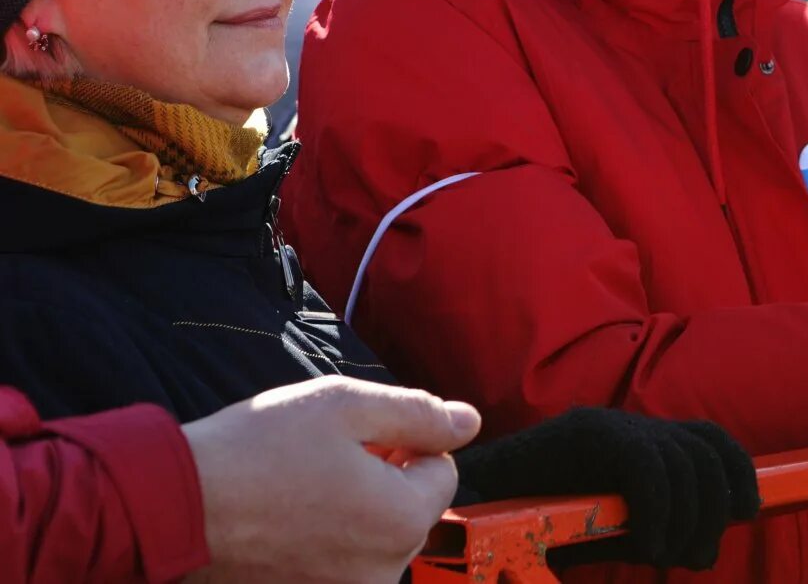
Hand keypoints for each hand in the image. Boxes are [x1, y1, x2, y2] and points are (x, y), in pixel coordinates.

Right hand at [184, 376, 478, 583]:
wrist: (170, 508)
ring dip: (350, 514)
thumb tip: (470, 422)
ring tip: (297, 491)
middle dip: (381, 480)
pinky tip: (283, 523)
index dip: (407, 443)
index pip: (442, 471)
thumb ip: (419, 413)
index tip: (359, 437)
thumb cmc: (255, 450)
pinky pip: (335, 567)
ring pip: (371, 541)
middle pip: (408, 511)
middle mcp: (380, 574)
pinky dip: (319, 545)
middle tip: (323, 460)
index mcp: (401, 520)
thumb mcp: (346, 405)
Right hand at [454, 408, 758, 570]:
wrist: (463, 518)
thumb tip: (703, 544)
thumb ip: (650, 526)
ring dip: (687, 519)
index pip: (706, 438)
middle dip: (713, 507)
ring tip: (667, 556)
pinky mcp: (586, 434)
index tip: (748, 509)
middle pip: (701, 451)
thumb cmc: (531, 535)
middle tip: (694, 555)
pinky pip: (649, 468)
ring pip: (681, 462)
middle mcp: (622, 422)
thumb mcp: (606, 532)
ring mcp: (603, 424)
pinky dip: (660, 513)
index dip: (737, 472)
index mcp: (630, 439)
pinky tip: (647, 545)